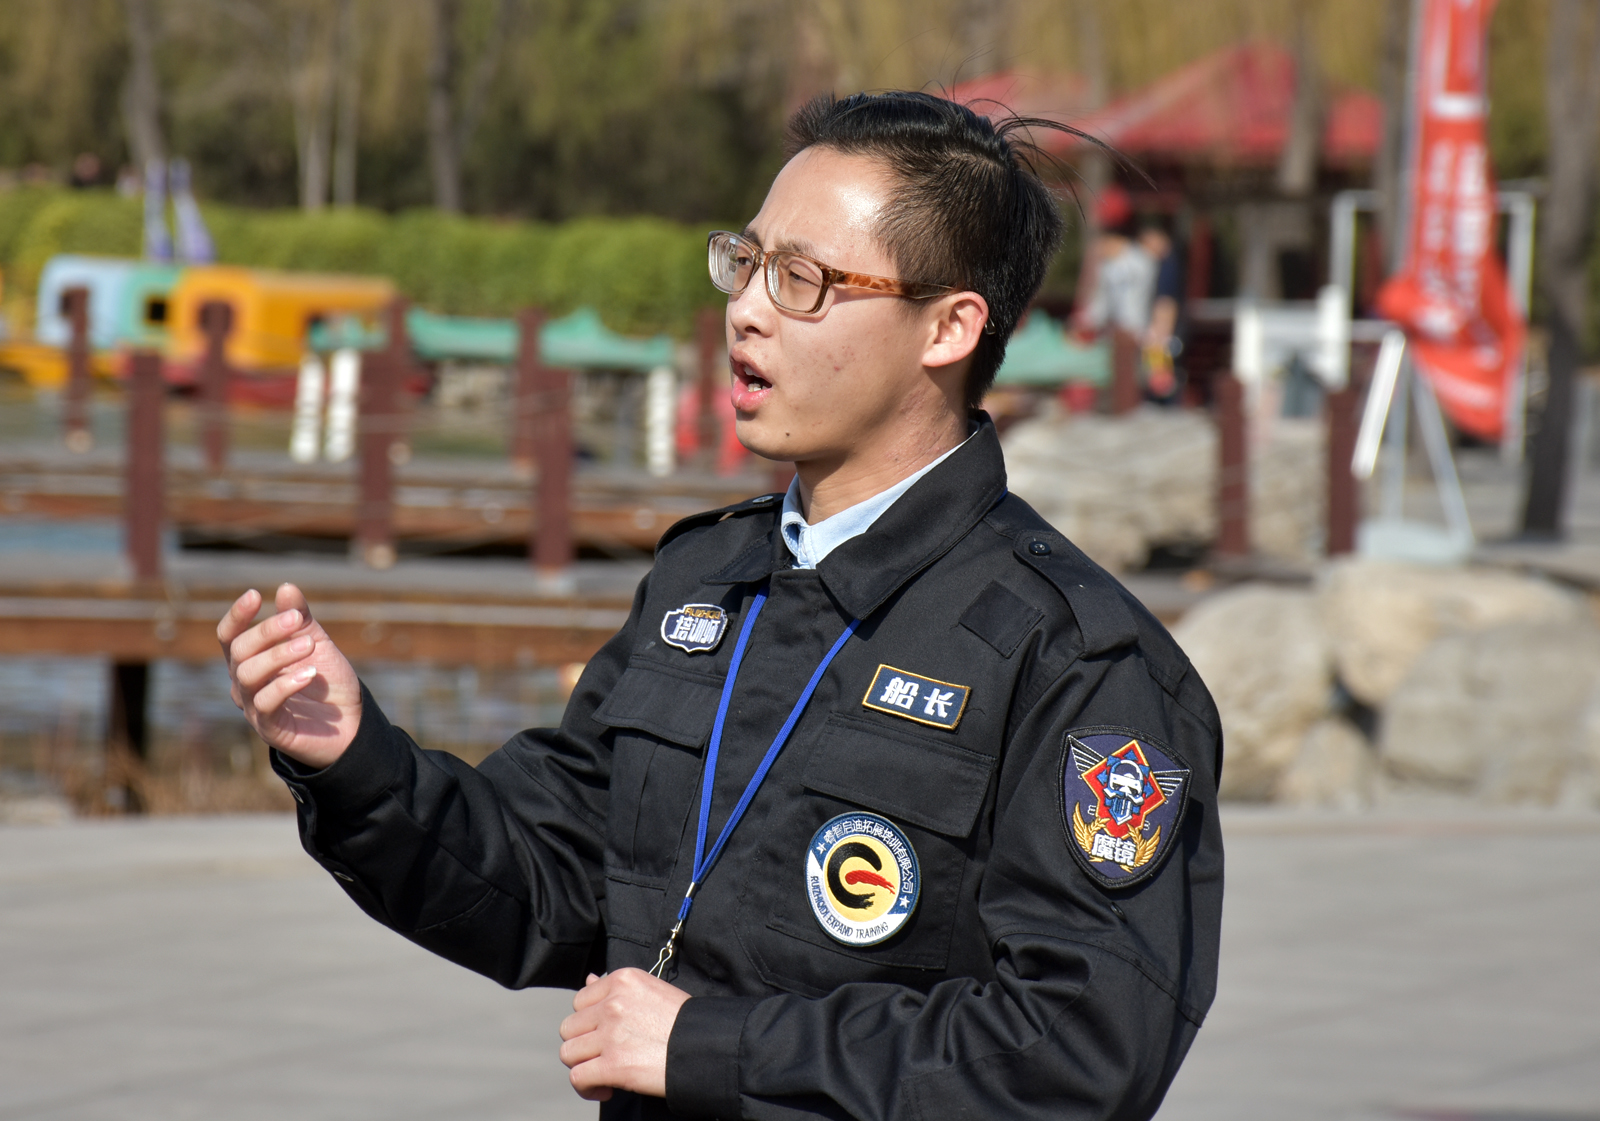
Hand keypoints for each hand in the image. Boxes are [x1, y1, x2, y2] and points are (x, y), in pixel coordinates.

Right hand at [218, 583, 362, 769]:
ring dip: (278, 655)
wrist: (351, 723)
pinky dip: (285, 684)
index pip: (230, 636)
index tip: (255, 594)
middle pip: (239, 651)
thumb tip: (286, 587)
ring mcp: (253, 706)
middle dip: (267, 631)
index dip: (237, 615)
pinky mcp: (269, 727)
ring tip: (309, 645)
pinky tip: (308, 674)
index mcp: (250, 660)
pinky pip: (265, 703)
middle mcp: (244, 683)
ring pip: (247, 675)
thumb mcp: (316, 643)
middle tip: (296, 619)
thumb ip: (300, 619)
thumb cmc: (327, 682)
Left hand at [558, 969, 690, 1101]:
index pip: (580, 1000)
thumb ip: (616, 989)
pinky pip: (578, 1077)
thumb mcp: (652, 991)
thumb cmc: (685, 1022)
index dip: (588, 1022)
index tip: (603, 1034)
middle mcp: (613, 1004)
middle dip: (583, 1044)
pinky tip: (605, 1089)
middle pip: (569, 1027)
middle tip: (602, 1055)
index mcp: (623, 980)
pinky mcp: (613, 1064)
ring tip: (603, 1073)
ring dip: (583, 1066)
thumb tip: (589, 979)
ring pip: (568, 1052)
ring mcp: (611, 1034)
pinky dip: (587, 1087)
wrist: (706, 1046)